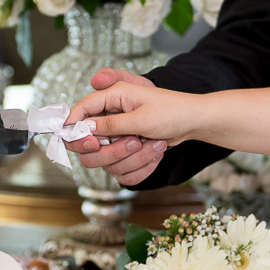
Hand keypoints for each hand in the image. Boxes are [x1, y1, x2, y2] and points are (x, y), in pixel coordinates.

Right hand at [69, 79, 200, 174]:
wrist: (192, 121)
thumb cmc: (171, 111)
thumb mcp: (141, 117)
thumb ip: (111, 124)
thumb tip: (85, 128)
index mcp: (112, 98)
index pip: (82, 111)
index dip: (76, 127)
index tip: (89, 142)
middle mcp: (110, 117)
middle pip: (88, 145)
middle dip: (111, 150)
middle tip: (134, 142)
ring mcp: (117, 137)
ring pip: (108, 161)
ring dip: (134, 158)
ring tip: (155, 144)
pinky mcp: (126, 153)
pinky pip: (123, 171)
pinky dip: (141, 166)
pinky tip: (156, 153)